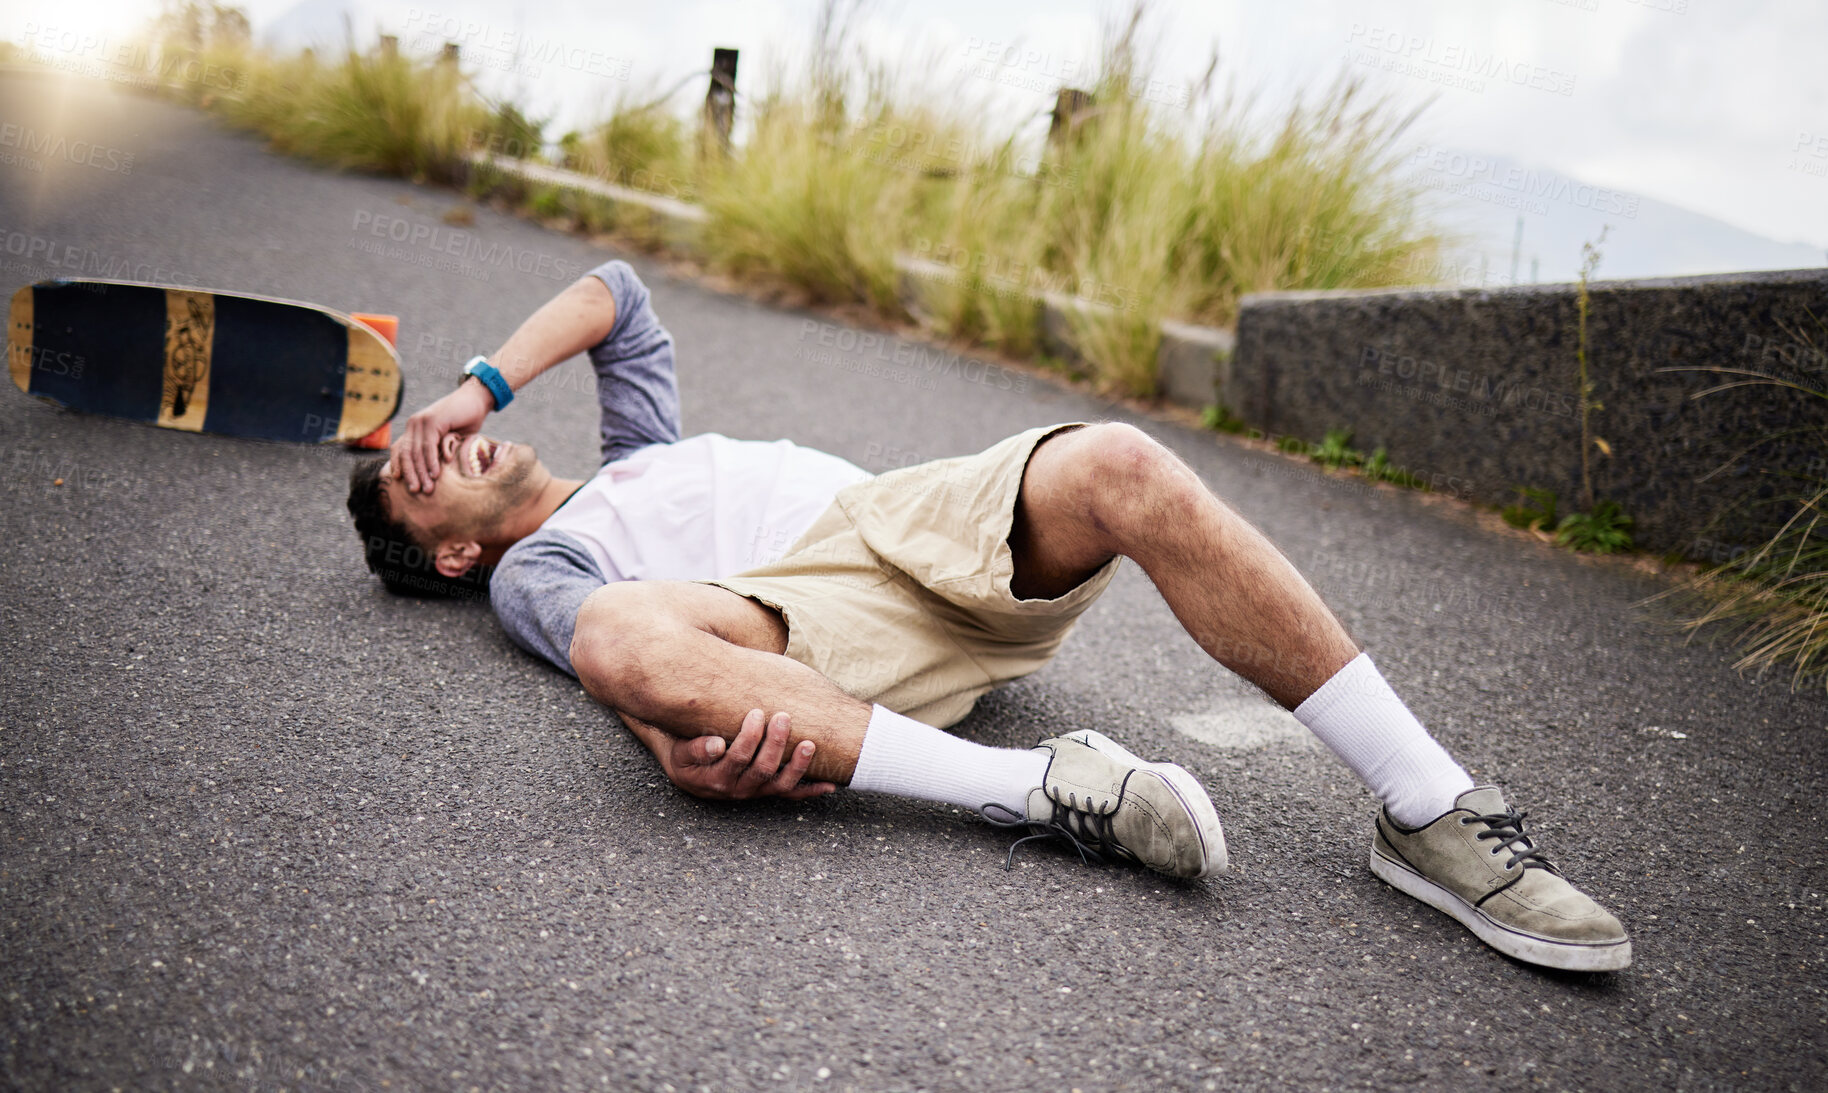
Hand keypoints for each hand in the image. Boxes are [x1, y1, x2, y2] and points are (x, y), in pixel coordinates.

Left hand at [391, 379, 494, 493]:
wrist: (477, 399)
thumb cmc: (466, 421)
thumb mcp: (448, 438)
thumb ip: (438, 450)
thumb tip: (432, 472)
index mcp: (415, 428)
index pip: (400, 448)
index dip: (398, 464)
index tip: (399, 481)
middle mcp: (414, 424)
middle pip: (406, 453)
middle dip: (411, 474)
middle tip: (416, 491)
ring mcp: (421, 421)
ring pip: (416, 452)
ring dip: (422, 472)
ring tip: (428, 488)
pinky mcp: (432, 421)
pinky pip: (429, 446)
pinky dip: (432, 462)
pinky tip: (435, 474)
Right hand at [659, 710, 836, 800]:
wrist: (687, 769)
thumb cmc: (684, 753)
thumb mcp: (681, 751)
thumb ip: (696, 749)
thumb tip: (717, 745)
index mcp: (716, 779)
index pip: (736, 759)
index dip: (748, 738)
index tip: (756, 714)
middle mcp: (738, 790)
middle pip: (762, 770)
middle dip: (775, 743)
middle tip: (783, 717)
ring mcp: (755, 792)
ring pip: (780, 784)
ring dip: (798, 766)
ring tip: (809, 744)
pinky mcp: (766, 791)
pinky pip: (791, 794)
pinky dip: (811, 790)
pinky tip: (830, 784)